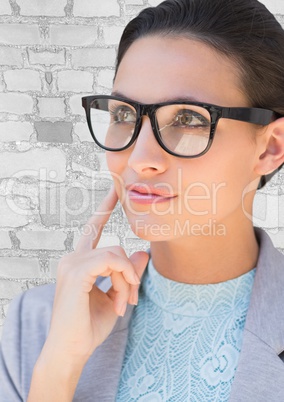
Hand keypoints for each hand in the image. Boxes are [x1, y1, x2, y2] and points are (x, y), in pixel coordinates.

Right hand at [40, 186, 148, 363]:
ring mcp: (72, 263)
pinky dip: (123, 279)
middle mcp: (72, 258)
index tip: (115, 190)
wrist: (71, 351)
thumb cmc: (89, 327)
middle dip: (130, 273)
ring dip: (127, 280)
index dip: (104, 207)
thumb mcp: (117, 296)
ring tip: (124, 303)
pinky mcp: (76, 272)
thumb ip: (128, 274)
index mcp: (79, 262)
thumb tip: (144, 252)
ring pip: (116, 254)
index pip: (93, 228)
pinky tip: (121, 299)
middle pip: (115, 248)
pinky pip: (111, 261)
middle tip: (134, 298)